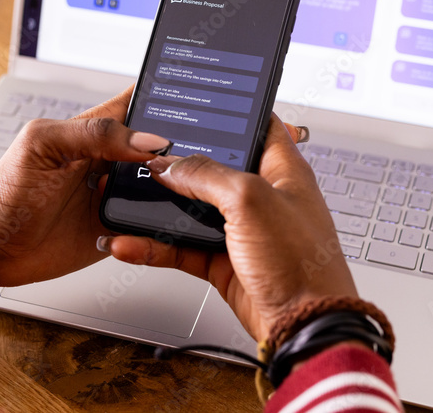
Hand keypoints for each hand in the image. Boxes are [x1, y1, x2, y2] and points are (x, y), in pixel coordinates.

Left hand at [0, 87, 171, 305]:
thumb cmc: (5, 189)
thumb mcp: (44, 145)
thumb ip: (94, 134)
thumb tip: (147, 139)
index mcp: (95, 130)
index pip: (139, 102)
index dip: (165, 95)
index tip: (192, 96)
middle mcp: (111, 161)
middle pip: (162, 146)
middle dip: (183, 147)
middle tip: (194, 154)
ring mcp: (117, 195)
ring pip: (166, 185)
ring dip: (178, 188)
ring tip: (182, 190)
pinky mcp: (120, 229)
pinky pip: (153, 225)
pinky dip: (163, 225)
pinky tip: (159, 223)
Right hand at [102, 115, 357, 342]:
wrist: (304, 327)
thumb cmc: (303, 264)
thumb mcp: (251, 201)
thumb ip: (206, 175)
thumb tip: (171, 164)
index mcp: (282, 170)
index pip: (256, 127)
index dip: (228, 114)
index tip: (195, 106)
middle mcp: (261, 197)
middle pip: (213, 167)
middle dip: (179, 162)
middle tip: (146, 153)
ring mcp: (241, 230)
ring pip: (191, 209)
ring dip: (159, 207)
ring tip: (128, 198)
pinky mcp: (223, 261)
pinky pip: (181, 246)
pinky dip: (155, 245)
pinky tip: (132, 242)